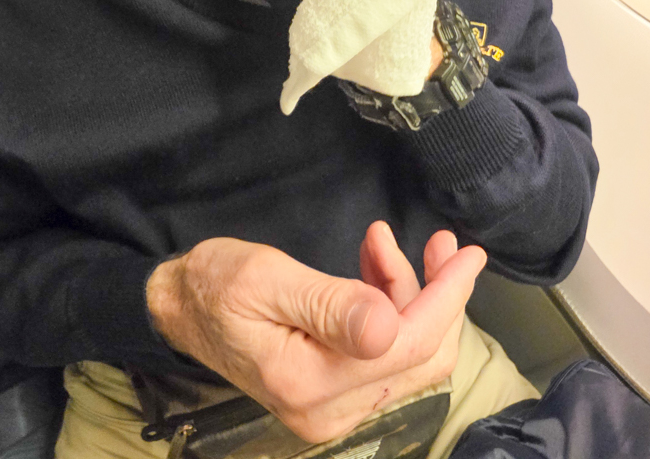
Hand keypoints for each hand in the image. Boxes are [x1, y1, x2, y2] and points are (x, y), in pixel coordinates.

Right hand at [146, 223, 485, 442]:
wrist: (180, 307)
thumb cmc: (214, 285)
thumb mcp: (265, 280)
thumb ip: (327, 304)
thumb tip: (389, 326)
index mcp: (311, 383)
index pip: (408, 345)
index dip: (447, 298)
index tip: (468, 255)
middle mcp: (329, 410)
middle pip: (422, 358)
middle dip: (441, 296)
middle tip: (443, 242)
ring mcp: (332, 406)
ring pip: (408, 352)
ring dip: (414, 294)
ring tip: (386, 240)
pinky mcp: (332, 392)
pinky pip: (384, 351)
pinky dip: (389, 303)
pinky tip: (374, 262)